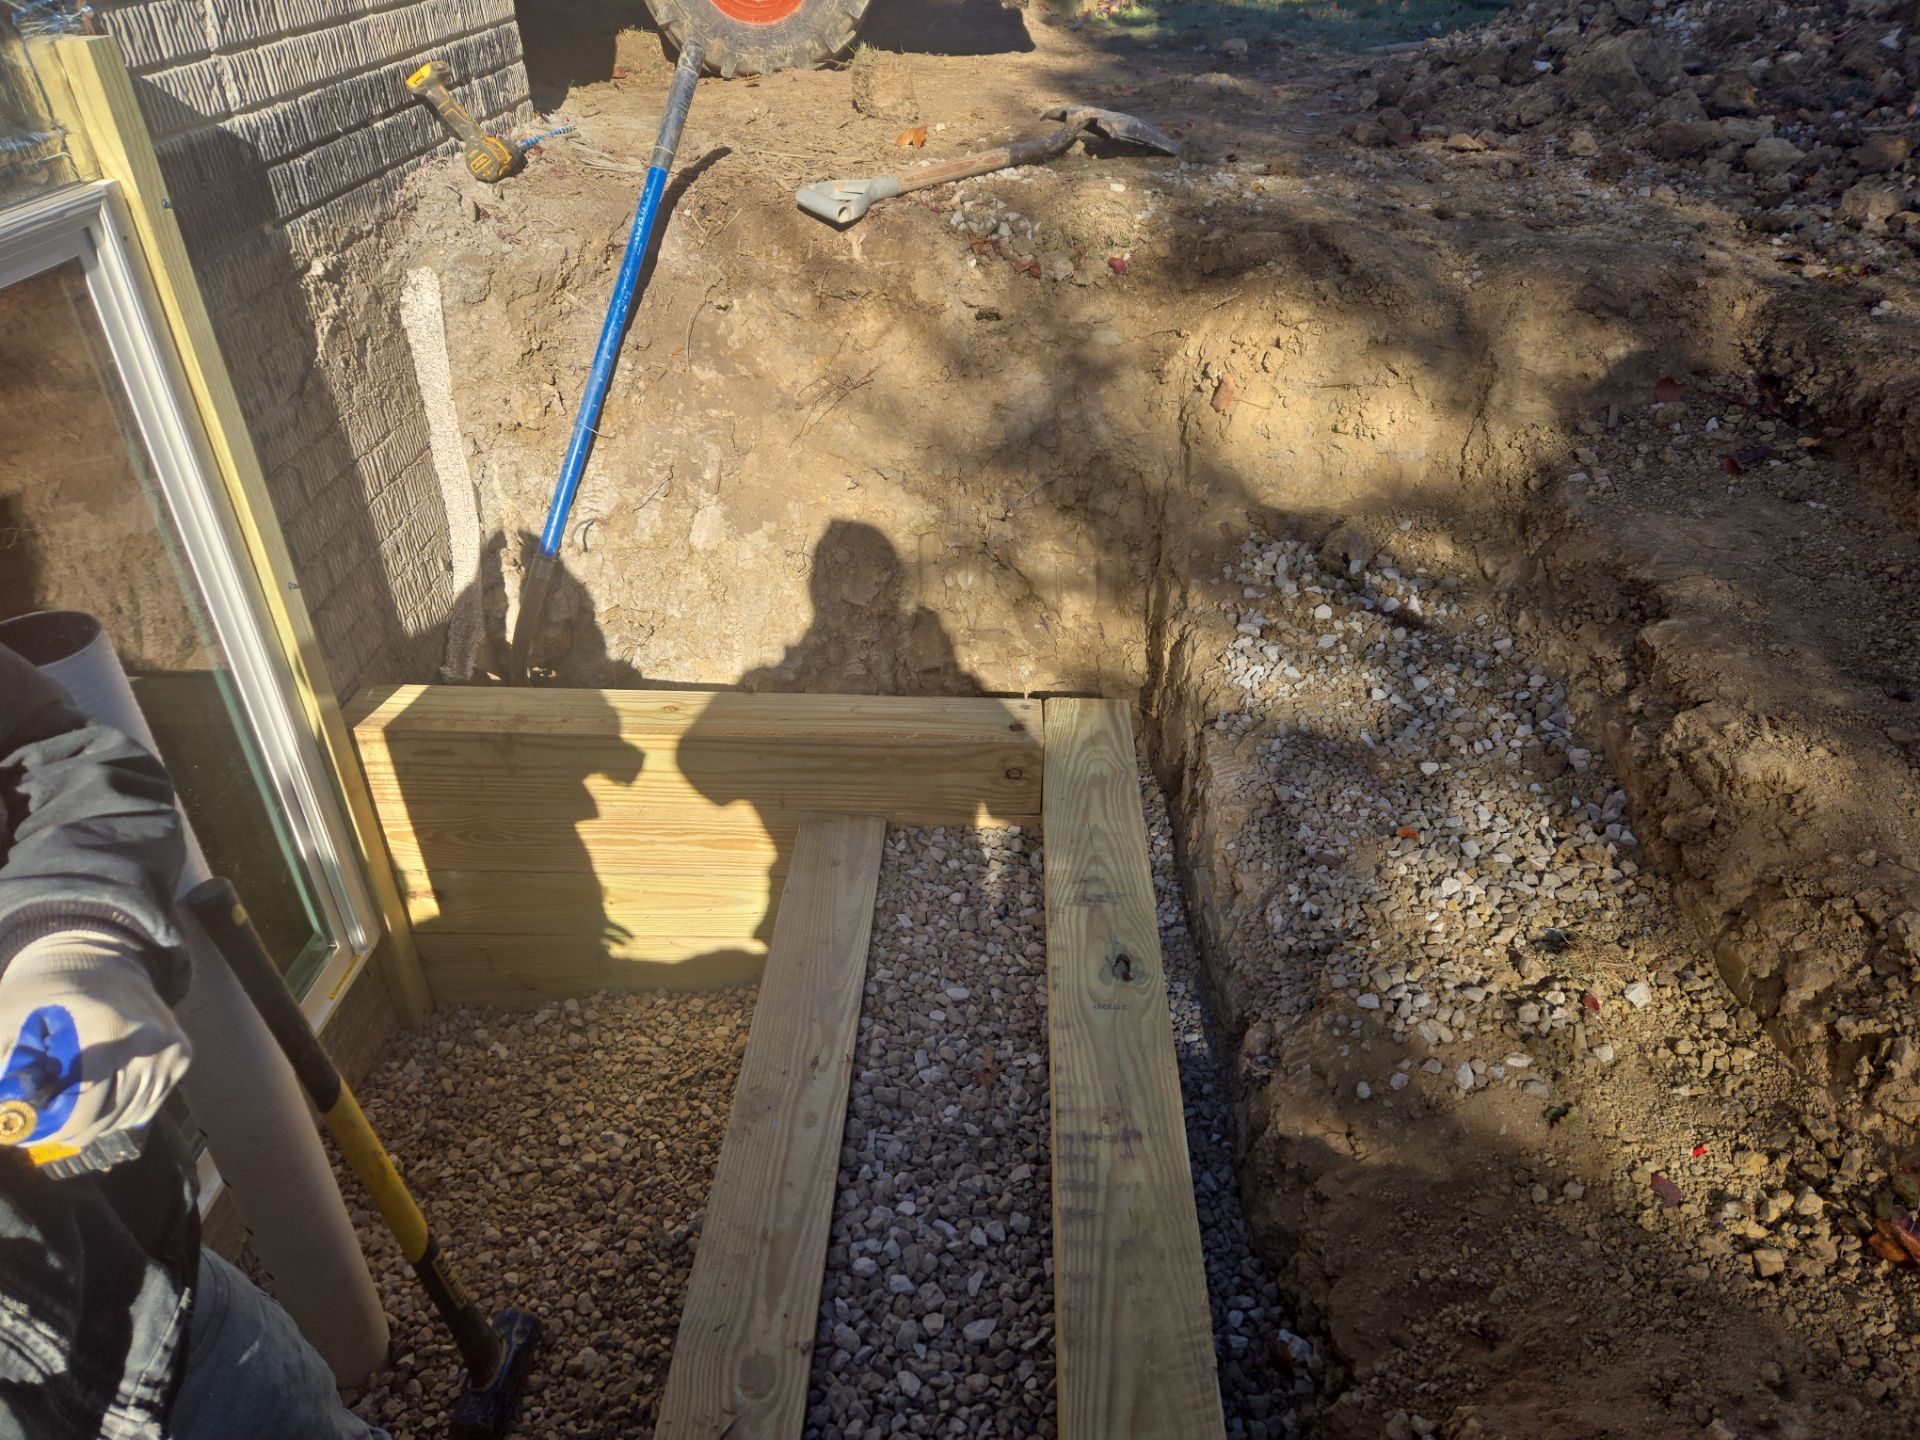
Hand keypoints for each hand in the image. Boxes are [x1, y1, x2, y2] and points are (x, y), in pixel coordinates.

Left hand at [0, 929, 190, 1150]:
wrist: (99, 958)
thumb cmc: (47, 992)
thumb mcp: (10, 1022)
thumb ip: (8, 1067)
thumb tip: (7, 1117)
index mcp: (107, 1031)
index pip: (83, 1112)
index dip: (51, 1127)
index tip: (29, 1126)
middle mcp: (149, 1043)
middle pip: (104, 1121)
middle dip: (69, 1126)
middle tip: (46, 1115)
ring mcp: (171, 1051)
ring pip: (125, 1119)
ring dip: (95, 1120)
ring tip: (71, 1099)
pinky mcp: (182, 1056)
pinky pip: (146, 1107)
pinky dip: (119, 1110)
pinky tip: (101, 1091)